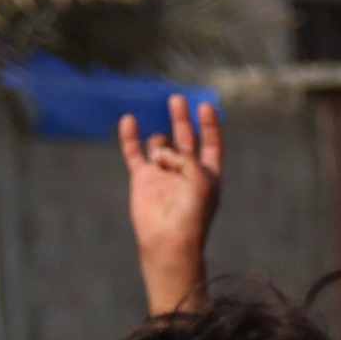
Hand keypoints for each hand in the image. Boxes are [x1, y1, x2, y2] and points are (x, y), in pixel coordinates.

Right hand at [119, 93, 224, 315]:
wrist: (168, 240)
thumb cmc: (192, 212)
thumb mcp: (200, 179)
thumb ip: (185, 157)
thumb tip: (159, 150)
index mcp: (208, 173)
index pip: (210, 143)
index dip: (209, 124)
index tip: (205, 105)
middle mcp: (186, 171)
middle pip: (185, 137)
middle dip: (182, 119)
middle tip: (177, 99)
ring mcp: (163, 173)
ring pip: (160, 145)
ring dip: (161, 146)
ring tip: (163, 161)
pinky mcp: (142, 179)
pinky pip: (134, 153)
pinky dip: (131, 136)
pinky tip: (129, 120)